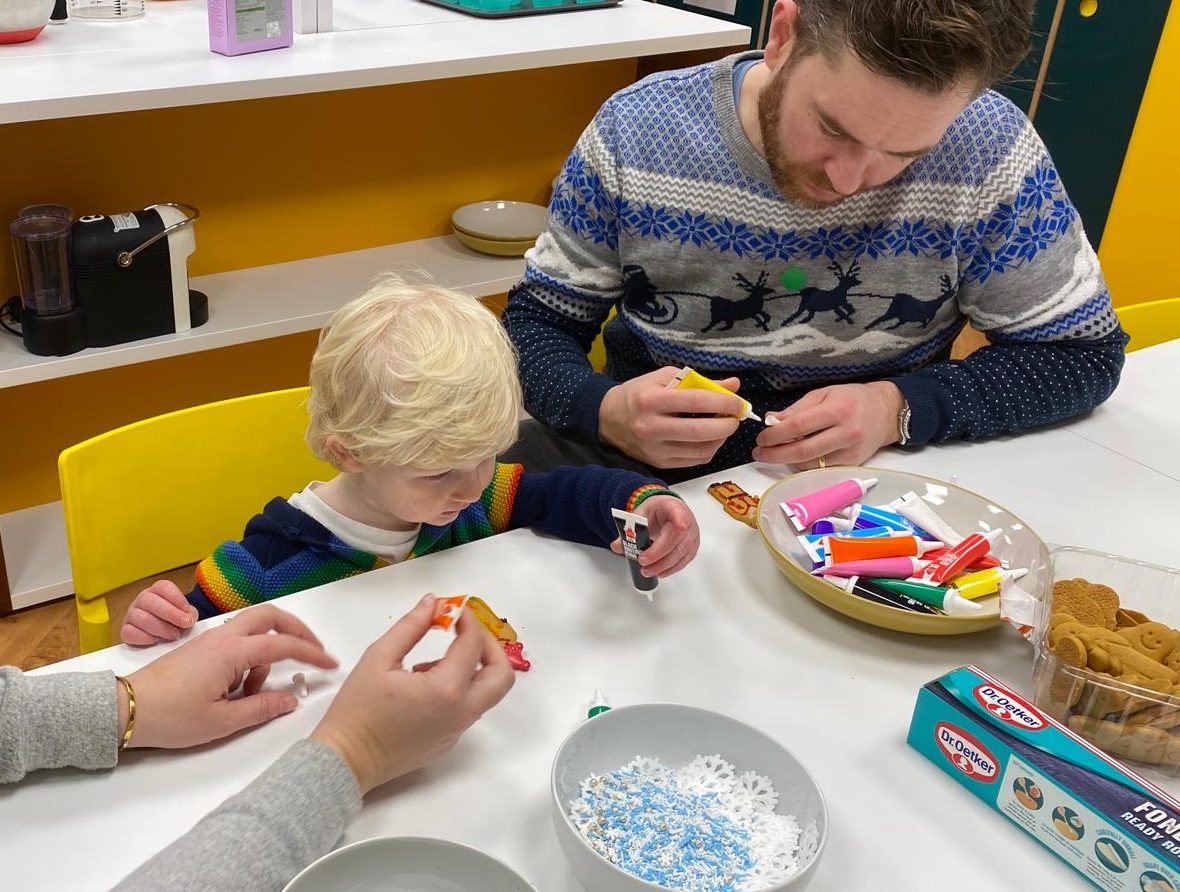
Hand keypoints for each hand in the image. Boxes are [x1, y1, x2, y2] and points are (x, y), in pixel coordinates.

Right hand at [121, 579, 199, 645]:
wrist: (162, 633)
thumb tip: (188, 619)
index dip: (177, 598)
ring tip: (174, 635)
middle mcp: (142, 600)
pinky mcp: (125, 630)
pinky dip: (144, 638)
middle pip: (149, 601)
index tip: (188, 611)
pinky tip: (155, 641)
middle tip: (184, 623)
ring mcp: (131, 615)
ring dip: (160, 628)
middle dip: (170, 613)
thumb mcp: (185, 613)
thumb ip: (189, 614)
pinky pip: (129, 632)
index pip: (163, 587)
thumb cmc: (175, 620)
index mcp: (157, 591)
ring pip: (140, 618)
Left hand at [122, 604, 338, 748]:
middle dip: (297, 630)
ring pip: (253, 629)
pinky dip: (248, 657)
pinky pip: (235, 642)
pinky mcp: (199, 647)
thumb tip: (290, 700)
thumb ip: (261, 709)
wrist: (124, 710)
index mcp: (232, 652)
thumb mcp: (221, 722)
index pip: (284, 646)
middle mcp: (223, 637)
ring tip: (254, 692)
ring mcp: (209, 639)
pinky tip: (236, 689)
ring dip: (266, 652)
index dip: (312, 653)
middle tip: (312, 651)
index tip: (331, 663)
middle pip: (271, 617)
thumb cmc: (171, 717)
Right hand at [310, 594, 514, 794]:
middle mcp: (460, 713)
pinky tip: (423, 686)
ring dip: (472, 669)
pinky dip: (457, 689)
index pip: (473, 644)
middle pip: (501, 675)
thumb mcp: (378, 658)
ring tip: (430, 662)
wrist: (344, 761)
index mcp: (445, 690)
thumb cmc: (356, 710)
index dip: (466, 620)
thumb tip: (432, 602)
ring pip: (486, 694)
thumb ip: (410, 626)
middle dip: (489, 647)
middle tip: (465, 633)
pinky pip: (466, 709)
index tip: (452, 610)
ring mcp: (456, 731)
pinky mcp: (448, 742)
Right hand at [598, 367, 741, 468]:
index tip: (738, 403)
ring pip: (700, 450)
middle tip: (735, 417)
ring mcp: (655, 449)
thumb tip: (733, 386)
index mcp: (651, 400)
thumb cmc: (639, 394)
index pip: (695, 402)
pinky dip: (709, 449)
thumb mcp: (664, 378)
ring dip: (721, 439)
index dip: (723, 403)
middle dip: (726, 425)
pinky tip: (711, 438)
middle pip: (700, 431)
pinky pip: (694, 461)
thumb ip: (700, 382)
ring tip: (724, 426)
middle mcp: (651, 427)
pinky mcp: (659, 463)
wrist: (608, 419)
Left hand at [611, 495, 698, 577]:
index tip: (648, 551)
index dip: (664, 542)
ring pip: (682, 555)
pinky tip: (660, 572)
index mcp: (676, 510)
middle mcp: (689, 523)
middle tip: (643, 565)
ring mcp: (692, 536)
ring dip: (664, 567)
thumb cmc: (658, 509)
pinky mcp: (692, 547)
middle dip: (659, 558)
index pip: (678, 524)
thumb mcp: (641, 513)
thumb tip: (617, 546)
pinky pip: (684, 561)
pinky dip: (671, 569)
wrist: (669, 508)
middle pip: (678, 545)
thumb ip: (629, 529)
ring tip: (648, 571)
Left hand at [753, 382, 901, 468]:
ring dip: (787, 461)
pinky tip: (795, 457)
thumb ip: (796, 409)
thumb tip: (771, 421)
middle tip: (759, 453)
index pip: (799, 426)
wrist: (886, 412)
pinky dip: (804, 465)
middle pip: (803, 450)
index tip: (761, 438)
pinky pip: (821, 469)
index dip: (775, 435)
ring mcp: (851, 452)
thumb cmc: (851, 398)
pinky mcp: (853, 464)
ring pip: (811, 463)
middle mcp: (846, 433)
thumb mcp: (823, 394)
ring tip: (774, 452)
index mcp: (838, 410)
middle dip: (775, 454)